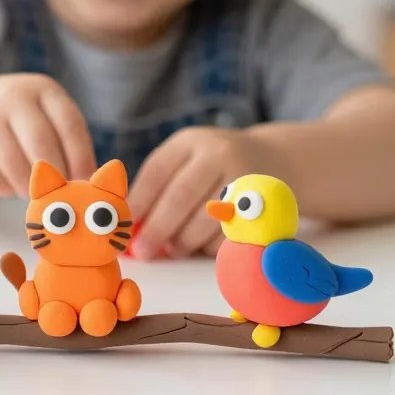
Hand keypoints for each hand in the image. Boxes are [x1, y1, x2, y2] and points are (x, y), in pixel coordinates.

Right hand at [0, 74, 97, 196]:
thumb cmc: (10, 118)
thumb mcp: (39, 112)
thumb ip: (64, 137)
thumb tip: (92, 179)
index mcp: (42, 89)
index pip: (70, 124)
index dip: (82, 157)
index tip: (86, 181)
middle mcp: (13, 97)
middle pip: (43, 148)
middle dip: (54, 178)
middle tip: (57, 193)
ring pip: (18, 169)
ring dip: (28, 188)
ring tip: (29, 188)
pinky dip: (5, 189)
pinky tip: (6, 181)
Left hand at [127, 127, 271, 258]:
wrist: (272, 158)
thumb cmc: (210, 167)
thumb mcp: (185, 161)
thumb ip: (157, 189)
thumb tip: (129, 230)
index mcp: (189, 142)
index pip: (156, 172)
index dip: (137, 203)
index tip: (123, 227)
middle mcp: (217, 154)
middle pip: (180, 196)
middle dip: (158, 229)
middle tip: (143, 251)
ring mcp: (243, 177)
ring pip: (205, 218)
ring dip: (183, 241)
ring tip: (172, 250)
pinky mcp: (261, 203)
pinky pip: (228, 233)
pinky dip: (209, 246)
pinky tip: (201, 245)